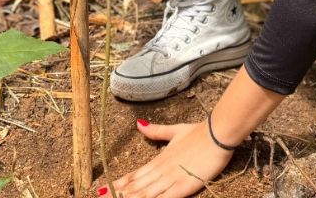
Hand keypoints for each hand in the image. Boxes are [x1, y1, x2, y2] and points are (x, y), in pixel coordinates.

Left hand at [101, 120, 233, 197]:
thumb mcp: (175, 131)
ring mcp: (171, 179)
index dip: (118, 184)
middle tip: (99, 197)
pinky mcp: (183, 187)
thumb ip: (156, 131)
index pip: (133, 175)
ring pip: (144, 194)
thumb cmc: (199, 132)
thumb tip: (139, 125)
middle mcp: (160, 171)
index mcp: (158, 159)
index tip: (100, 189)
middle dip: (116, 194)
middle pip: (134, 187)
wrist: (216, 133)